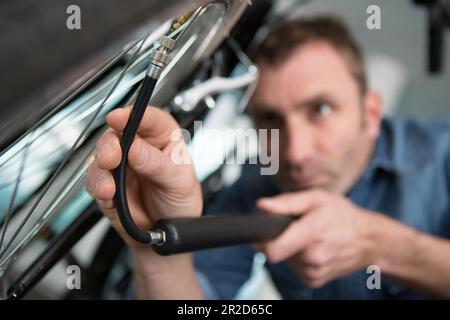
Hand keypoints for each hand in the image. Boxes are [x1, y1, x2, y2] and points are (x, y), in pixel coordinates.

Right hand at [86, 106, 202, 247]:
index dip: (133, 115)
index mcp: (163, 136)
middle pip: (117, 134)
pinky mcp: (107, 183)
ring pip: (100, 157)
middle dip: (110, 145)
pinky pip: (94, 181)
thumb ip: (156, 164)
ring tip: (109, 188)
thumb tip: (135, 148)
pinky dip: (98, 188)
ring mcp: (121, 164)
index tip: (120, 118)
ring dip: (100, 171)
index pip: (149, 118)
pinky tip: (108, 197)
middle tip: (112, 157)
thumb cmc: (180, 199)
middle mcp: (139, 146)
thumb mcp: (178, 182)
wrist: (166, 232)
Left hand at [256, 189, 374, 287]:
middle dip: (281, 238)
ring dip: (290, 247)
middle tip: (298, 227)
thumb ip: (286, 203)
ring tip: (310, 236)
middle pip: (276, 251)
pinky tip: (314, 248)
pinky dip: (299, 257)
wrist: (369, 241)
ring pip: (284, 259)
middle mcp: (312, 258)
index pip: (273, 250)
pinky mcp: (313, 280)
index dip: (263, 240)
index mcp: (311, 234)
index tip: (265, 231)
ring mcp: (313, 272)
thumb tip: (261, 206)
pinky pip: (294, 267)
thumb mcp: (315, 198)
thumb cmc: (343, 216)